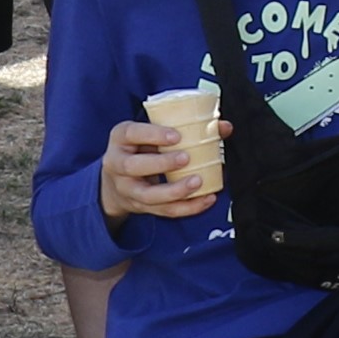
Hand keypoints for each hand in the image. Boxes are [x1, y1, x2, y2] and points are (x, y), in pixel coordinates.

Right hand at [97, 121, 216, 221]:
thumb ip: (185, 127)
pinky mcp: (140, 207)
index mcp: (120, 138)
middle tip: (186, 158)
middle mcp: (117, 164)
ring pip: (147, 195)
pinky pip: (163, 211)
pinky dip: (186, 207)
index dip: (152, 134)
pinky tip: (205, 200)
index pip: (131, 133)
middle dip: (161, 164)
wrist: (114, 182)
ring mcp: (127, 189)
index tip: (176, 135)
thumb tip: (224, 127)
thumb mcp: (151, 133)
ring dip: (174, 191)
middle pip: (133, 166)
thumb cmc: (140, 149)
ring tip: (197, 182)